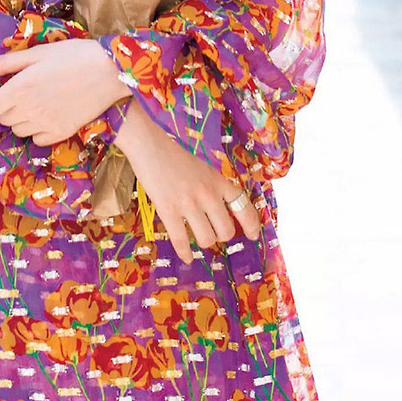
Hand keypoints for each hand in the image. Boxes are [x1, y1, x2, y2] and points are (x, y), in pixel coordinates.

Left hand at [0, 40, 128, 145]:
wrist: (108, 71)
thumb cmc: (72, 55)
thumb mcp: (37, 52)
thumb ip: (6, 63)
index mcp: (19, 89)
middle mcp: (29, 111)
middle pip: (3, 119)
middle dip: (4, 107)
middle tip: (18, 92)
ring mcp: (45, 125)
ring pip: (19, 130)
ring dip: (20, 119)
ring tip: (35, 101)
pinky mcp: (61, 134)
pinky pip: (37, 140)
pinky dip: (36, 130)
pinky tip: (47, 114)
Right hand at [115, 100, 260, 263]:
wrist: (149, 143)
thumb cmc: (174, 152)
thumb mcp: (202, 167)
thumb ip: (212, 187)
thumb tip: (218, 212)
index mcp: (218, 180)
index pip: (243, 207)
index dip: (251, 225)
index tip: (253, 236)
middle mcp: (208, 194)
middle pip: (226, 230)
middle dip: (221, 235)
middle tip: (213, 232)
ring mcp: (188, 204)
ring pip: (207, 239)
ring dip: (204, 242)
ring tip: (197, 237)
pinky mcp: (168, 211)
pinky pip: (181, 241)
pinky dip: (185, 253)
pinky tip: (187, 257)